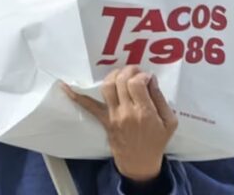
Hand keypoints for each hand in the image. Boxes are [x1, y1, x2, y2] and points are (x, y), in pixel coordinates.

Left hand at [62, 66, 177, 182]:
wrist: (139, 163)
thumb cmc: (156, 141)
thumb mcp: (169, 122)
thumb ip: (161, 99)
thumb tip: (151, 79)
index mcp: (145, 112)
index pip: (136, 84)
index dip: (141, 75)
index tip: (146, 77)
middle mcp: (127, 112)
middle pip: (121, 81)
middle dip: (128, 70)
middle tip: (134, 71)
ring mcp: (113, 115)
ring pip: (107, 87)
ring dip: (113, 75)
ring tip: (120, 74)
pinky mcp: (103, 119)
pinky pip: (88, 106)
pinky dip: (76, 96)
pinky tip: (64, 86)